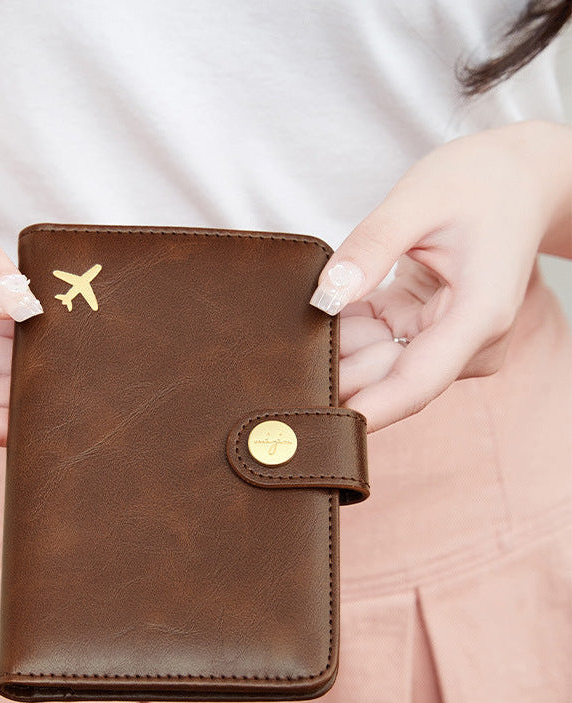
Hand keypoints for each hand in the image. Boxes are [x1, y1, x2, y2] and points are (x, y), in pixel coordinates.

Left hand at [308, 121, 570, 432]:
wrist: (520, 176)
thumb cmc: (482, 181)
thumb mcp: (420, 200)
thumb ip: (372, 247)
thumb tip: (325, 296)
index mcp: (479, 317)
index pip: (416, 384)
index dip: (367, 410)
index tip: (320, 429)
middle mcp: (468, 340)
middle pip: (390, 376)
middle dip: (337, 372)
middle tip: (279, 371)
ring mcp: (450, 339)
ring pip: (380, 360)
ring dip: (340, 345)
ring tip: (294, 333)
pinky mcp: (430, 329)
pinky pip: (381, 339)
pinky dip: (352, 327)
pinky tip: (326, 311)